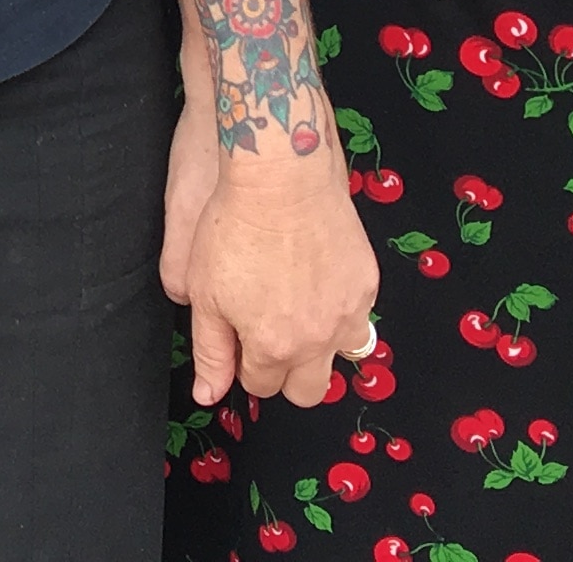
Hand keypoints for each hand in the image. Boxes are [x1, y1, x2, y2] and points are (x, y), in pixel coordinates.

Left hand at [176, 147, 378, 410]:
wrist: (281, 177)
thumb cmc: (234, 228)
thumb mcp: (206, 294)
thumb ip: (211, 352)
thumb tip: (207, 395)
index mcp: (273, 347)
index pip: (261, 385)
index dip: (246, 362)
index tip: (239, 334)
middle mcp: (317, 340)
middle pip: (307, 392)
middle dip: (286, 373)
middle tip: (269, 331)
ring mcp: (348, 313)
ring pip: (341, 355)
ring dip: (321, 344)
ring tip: (298, 306)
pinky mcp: (367, 283)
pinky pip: (358, 314)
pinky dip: (340, 308)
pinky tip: (318, 278)